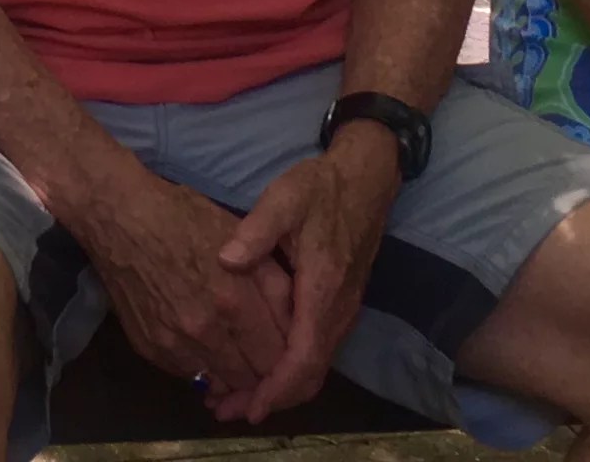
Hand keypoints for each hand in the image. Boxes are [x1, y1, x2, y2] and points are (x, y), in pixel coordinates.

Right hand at [74, 167, 293, 405]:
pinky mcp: (150, 348)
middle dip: (262, 370)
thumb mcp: (242, 241)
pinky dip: (201, 365)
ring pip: (221, 382)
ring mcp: (174, 343)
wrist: (119, 216)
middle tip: (262, 354)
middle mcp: (206, 330)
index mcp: (234, 299)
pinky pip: (189, 374)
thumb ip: (273, 283)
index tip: (287, 347)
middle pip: (251, 377)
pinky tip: (201, 342)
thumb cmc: (183, 216)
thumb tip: (296, 323)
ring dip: (232, 373)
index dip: (288, 356)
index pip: (277, 357)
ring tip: (234, 353)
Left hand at [206, 124, 396, 421]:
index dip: (276, 388)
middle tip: (226, 408)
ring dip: (279, 387)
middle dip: (271, 398)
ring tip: (235, 395)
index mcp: (323, 290)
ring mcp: (343, 311)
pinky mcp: (339, 307)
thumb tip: (225, 260)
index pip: (303, 357)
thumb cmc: (321, 188)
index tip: (249, 408)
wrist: (365, 180)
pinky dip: (290, 369)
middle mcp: (338, 311)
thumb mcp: (285, 198)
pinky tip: (261, 366)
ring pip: (314, 367)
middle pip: (309, 374)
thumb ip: (256, 230)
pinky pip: (316, 352)